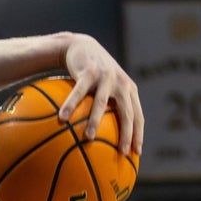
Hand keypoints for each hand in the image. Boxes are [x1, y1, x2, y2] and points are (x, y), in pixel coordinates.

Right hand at [58, 33, 142, 154]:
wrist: (81, 46)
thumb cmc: (91, 74)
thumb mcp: (104, 88)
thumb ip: (107, 108)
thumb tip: (100, 140)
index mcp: (128, 90)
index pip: (138, 116)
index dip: (138, 135)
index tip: (136, 154)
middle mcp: (121, 83)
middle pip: (127, 112)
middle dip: (127, 133)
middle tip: (122, 152)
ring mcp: (106, 76)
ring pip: (102, 103)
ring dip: (96, 122)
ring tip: (89, 138)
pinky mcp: (89, 71)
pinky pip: (79, 92)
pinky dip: (70, 105)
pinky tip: (62, 119)